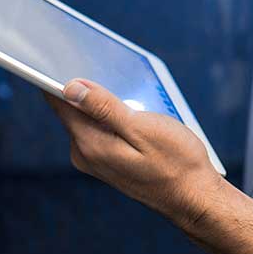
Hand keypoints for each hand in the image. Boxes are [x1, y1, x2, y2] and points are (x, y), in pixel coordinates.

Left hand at [44, 79, 224, 230]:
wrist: (193, 197)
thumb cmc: (176, 161)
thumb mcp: (142, 128)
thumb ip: (104, 107)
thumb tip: (70, 87)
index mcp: (90, 144)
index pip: (60, 102)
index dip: (58, 76)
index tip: (67, 56)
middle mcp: (85, 153)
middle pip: (73, 108)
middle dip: (89, 88)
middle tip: (113, 71)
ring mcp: (94, 159)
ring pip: (88, 117)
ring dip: (105, 103)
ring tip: (132, 95)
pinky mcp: (106, 160)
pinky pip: (100, 129)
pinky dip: (113, 117)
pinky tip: (136, 114)